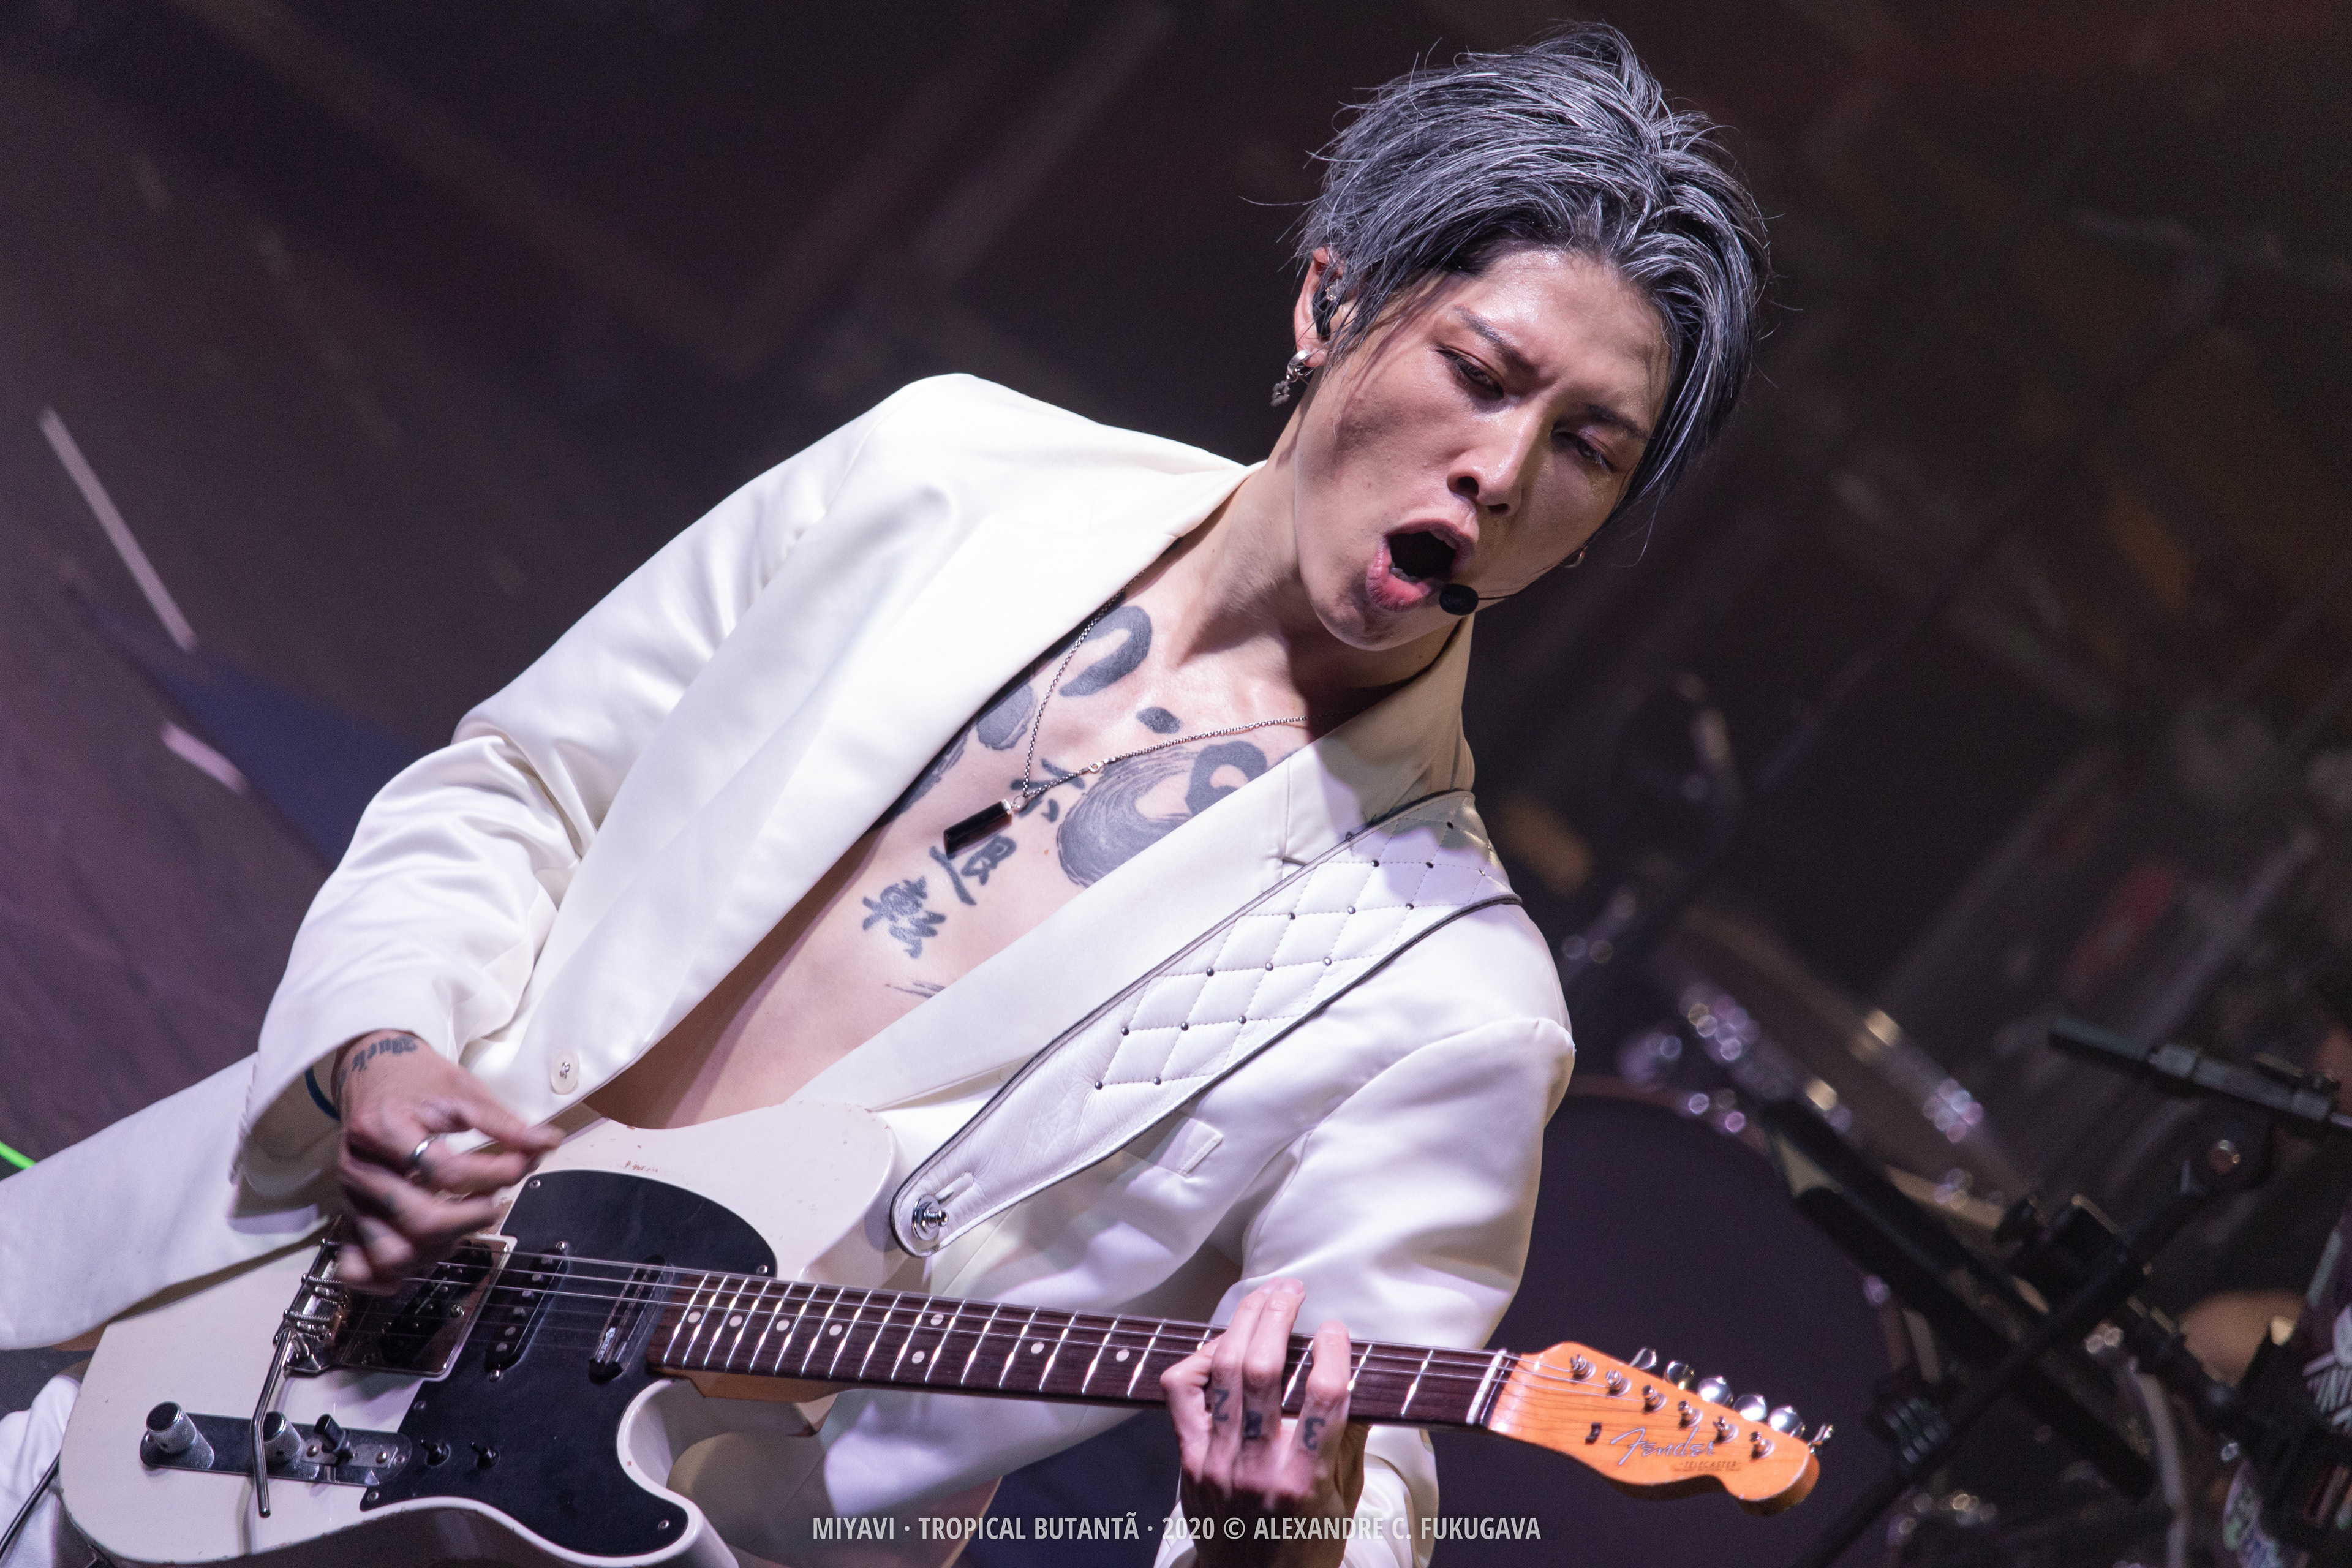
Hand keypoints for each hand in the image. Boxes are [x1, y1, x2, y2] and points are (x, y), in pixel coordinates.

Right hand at [329, 1030, 563, 1291]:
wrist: (372, 1073)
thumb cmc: (418, 1081)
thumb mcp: (463, 1089)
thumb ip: (504, 1122)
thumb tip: (549, 1141)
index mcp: (383, 1128)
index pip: (444, 1171)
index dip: (494, 1173)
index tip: (523, 1162)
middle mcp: (360, 1169)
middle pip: (420, 1221)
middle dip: (473, 1218)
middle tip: (496, 1202)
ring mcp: (350, 1199)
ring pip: (393, 1253)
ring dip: (439, 1248)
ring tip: (462, 1222)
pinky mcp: (348, 1218)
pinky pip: (358, 1268)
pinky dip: (389, 1275)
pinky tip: (422, 1255)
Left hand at [1162, 1280, 1368, 1566]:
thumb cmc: (1306, 1548)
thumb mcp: (1346, 1502)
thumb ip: (1351, 1440)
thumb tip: (1359, 1377)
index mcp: (1305, 1481)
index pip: (1323, 1397)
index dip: (1331, 1351)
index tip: (1336, 1330)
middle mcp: (1257, 1468)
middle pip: (1263, 1368)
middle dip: (1279, 1315)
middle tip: (1293, 1290)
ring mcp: (1217, 1462)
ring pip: (1223, 1371)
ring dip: (1243, 1321)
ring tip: (1263, 1298)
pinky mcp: (1189, 1460)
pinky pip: (1181, 1393)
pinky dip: (1198, 1359)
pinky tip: (1220, 1346)